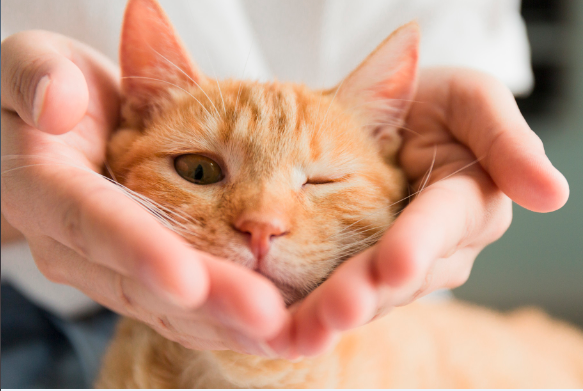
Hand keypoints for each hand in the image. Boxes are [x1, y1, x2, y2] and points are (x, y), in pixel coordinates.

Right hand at [1, 30, 286, 355]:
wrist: (61, 122)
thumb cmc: (51, 87)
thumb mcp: (29, 60)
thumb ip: (36, 75)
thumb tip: (56, 104)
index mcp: (47, 188)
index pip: (93, 222)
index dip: (138, 251)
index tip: (187, 279)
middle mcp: (75, 243)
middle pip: (141, 281)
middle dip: (205, 302)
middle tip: (266, 317)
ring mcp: (109, 264)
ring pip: (166, 305)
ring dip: (225, 322)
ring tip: (283, 331)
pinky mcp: (140, 271)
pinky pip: (180, 305)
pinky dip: (223, 320)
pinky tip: (270, 328)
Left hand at [279, 67, 569, 356]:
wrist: (389, 113)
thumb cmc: (433, 101)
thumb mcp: (473, 100)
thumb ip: (507, 139)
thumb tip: (552, 194)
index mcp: (467, 203)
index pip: (443, 224)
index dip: (420, 243)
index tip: (395, 263)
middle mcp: (438, 246)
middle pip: (402, 272)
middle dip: (369, 291)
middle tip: (337, 308)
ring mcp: (398, 261)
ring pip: (370, 291)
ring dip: (337, 309)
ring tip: (306, 325)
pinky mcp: (361, 267)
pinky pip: (339, 290)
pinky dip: (312, 308)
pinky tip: (288, 325)